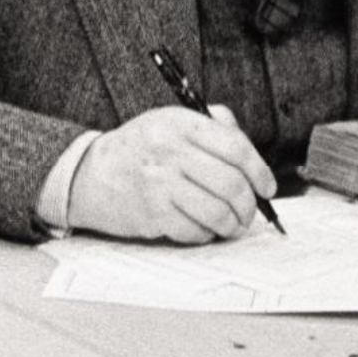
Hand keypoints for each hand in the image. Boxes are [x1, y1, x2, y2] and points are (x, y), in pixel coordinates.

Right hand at [67, 105, 276, 242]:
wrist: (90, 173)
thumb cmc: (139, 149)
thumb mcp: (170, 121)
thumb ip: (211, 126)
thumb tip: (250, 152)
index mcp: (180, 123)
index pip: (235, 147)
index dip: (260, 171)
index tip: (267, 187)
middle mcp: (170, 150)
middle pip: (231, 183)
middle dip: (249, 205)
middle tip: (249, 213)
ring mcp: (159, 183)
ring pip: (217, 212)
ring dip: (232, 225)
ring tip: (232, 225)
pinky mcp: (151, 213)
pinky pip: (195, 231)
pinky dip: (206, 235)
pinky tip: (202, 228)